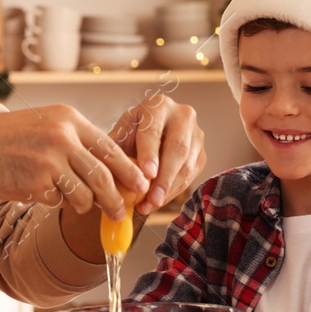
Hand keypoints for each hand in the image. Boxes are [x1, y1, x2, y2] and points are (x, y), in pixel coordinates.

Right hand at [0, 106, 148, 219]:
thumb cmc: (9, 139)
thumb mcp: (46, 126)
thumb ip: (76, 143)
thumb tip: (110, 170)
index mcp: (69, 119)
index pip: (111, 148)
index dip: (129, 170)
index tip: (141, 185)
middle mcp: (63, 136)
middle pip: (104, 175)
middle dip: (116, 199)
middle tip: (120, 212)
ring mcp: (50, 159)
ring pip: (85, 194)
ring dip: (84, 206)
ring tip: (75, 204)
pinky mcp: (37, 182)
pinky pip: (59, 202)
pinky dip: (55, 203)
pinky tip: (41, 193)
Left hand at [110, 92, 205, 213]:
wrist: (154, 130)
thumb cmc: (133, 132)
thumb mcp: (121, 133)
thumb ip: (116, 150)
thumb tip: (108, 175)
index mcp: (158, 105)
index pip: (154, 131)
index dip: (150, 153)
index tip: (146, 174)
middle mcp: (183, 116)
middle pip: (177, 148)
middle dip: (164, 178)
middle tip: (152, 199)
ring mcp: (196, 134)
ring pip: (187, 165)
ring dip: (169, 189)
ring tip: (150, 205)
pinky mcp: (202, 153)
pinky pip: (191, 176)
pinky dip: (174, 191)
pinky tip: (159, 201)